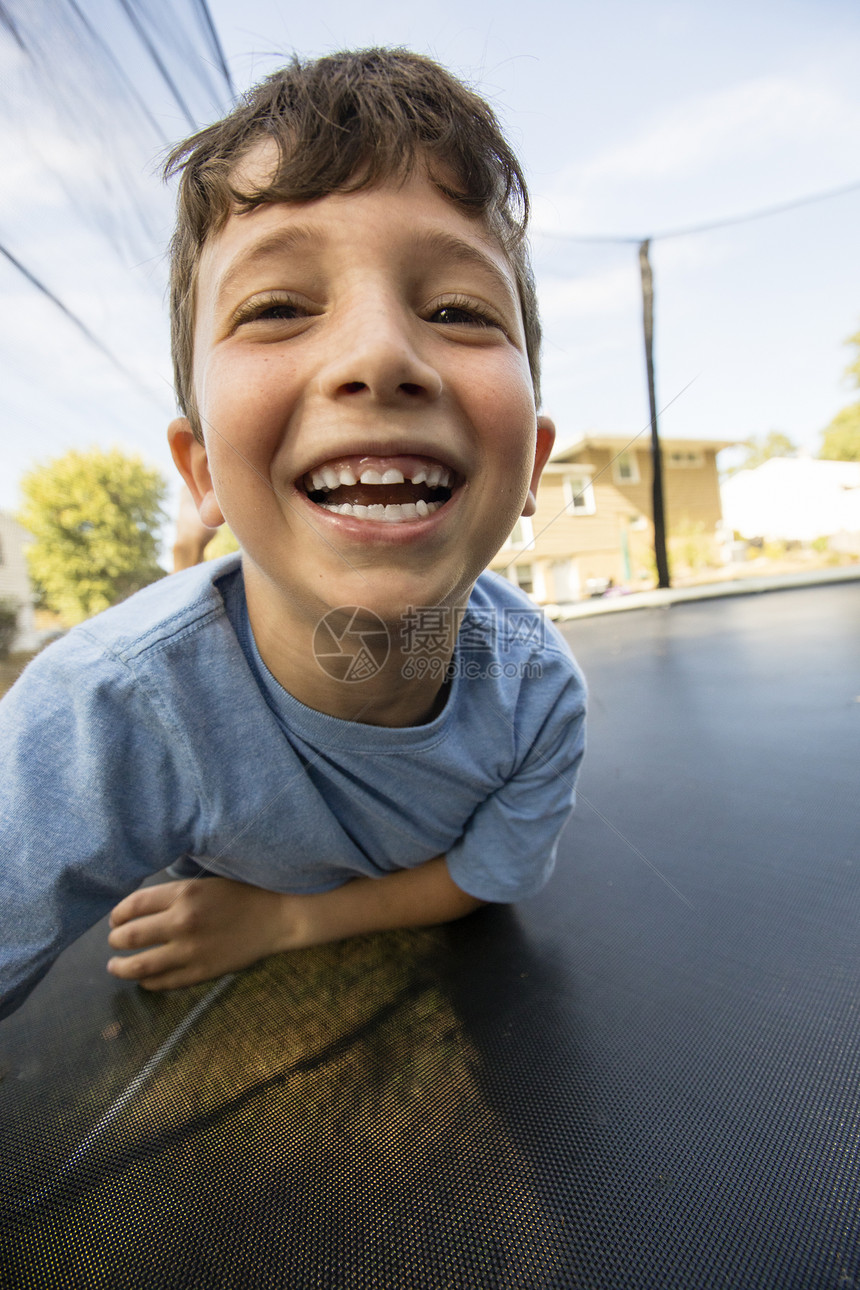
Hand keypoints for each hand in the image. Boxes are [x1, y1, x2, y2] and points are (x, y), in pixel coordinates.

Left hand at [107, 877, 296, 990]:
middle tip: (114, 942)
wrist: (276, 916)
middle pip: (130, 935)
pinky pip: (163, 982)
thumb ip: (174, 895)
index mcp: (183, 894)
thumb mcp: (205, 883)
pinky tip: (145, 978)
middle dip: (116, 940)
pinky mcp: (200, 972)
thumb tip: (140, 909)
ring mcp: (190, 951)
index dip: (118, 914)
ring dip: (121, 967)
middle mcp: (181, 922)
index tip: (115, 920)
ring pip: (140, 964)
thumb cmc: (241, 895)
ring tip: (115, 966)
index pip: (133, 905)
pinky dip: (147, 982)